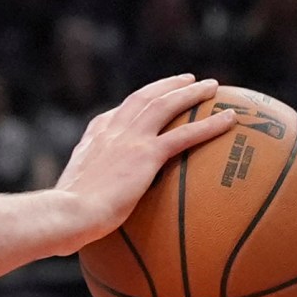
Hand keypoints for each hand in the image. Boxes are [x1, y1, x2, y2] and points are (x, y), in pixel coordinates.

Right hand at [50, 75, 233, 250]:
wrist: (66, 213)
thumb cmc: (67, 216)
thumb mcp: (73, 196)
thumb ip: (87, 193)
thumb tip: (89, 214)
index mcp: (94, 138)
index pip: (117, 114)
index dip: (135, 104)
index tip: (149, 101)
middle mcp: (112, 131)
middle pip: (145, 98)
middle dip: (167, 85)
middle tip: (187, 79)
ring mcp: (129, 139)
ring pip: (166, 105)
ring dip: (191, 92)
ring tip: (212, 87)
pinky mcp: (146, 155)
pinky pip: (185, 135)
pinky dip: (210, 125)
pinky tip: (230, 120)